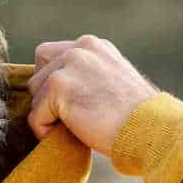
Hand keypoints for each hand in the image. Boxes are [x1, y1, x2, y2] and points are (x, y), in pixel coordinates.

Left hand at [27, 36, 159, 155]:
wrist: (148, 128)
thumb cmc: (134, 118)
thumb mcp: (111, 83)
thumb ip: (87, 76)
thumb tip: (60, 92)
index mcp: (93, 46)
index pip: (50, 56)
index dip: (52, 83)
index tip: (69, 105)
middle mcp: (80, 48)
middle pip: (38, 72)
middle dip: (46, 98)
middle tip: (69, 119)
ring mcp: (69, 64)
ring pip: (35, 94)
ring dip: (47, 115)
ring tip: (74, 128)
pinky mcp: (59, 86)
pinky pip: (35, 116)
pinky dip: (45, 132)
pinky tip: (69, 136)